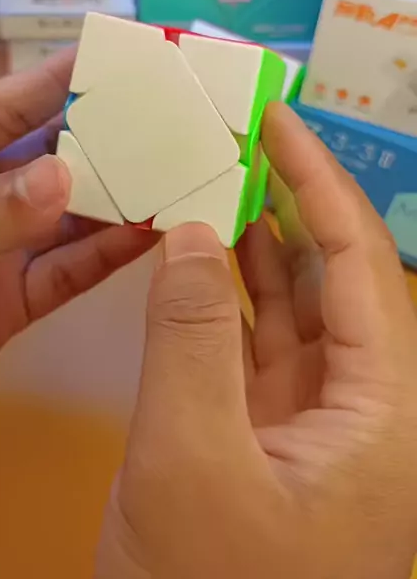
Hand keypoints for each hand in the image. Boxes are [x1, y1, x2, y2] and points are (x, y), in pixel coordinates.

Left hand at [0, 49, 154, 407]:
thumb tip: (62, 175)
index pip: (6, 108)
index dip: (58, 79)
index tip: (118, 58)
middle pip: (48, 158)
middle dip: (104, 138)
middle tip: (167, 118)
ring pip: (67, 217)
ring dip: (117, 200)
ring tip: (174, 174)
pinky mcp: (10, 303)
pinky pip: (66, 274)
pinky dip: (105, 257)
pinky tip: (148, 237)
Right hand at [96, 103, 416, 578]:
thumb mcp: (192, 460)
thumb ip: (191, 335)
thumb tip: (197, 231)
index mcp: (387, 407)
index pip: (361, 260)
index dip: (317, 179)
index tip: (274, 117)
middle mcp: (370, 406)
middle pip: (336, 278)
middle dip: (287, 203)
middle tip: (236, 139)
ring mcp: (322, 425)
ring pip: (297, 310)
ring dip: (256, 246)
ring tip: (217, 181)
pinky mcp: (276, 441)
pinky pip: (261, 348)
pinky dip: (229, 300)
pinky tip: (201, 259)